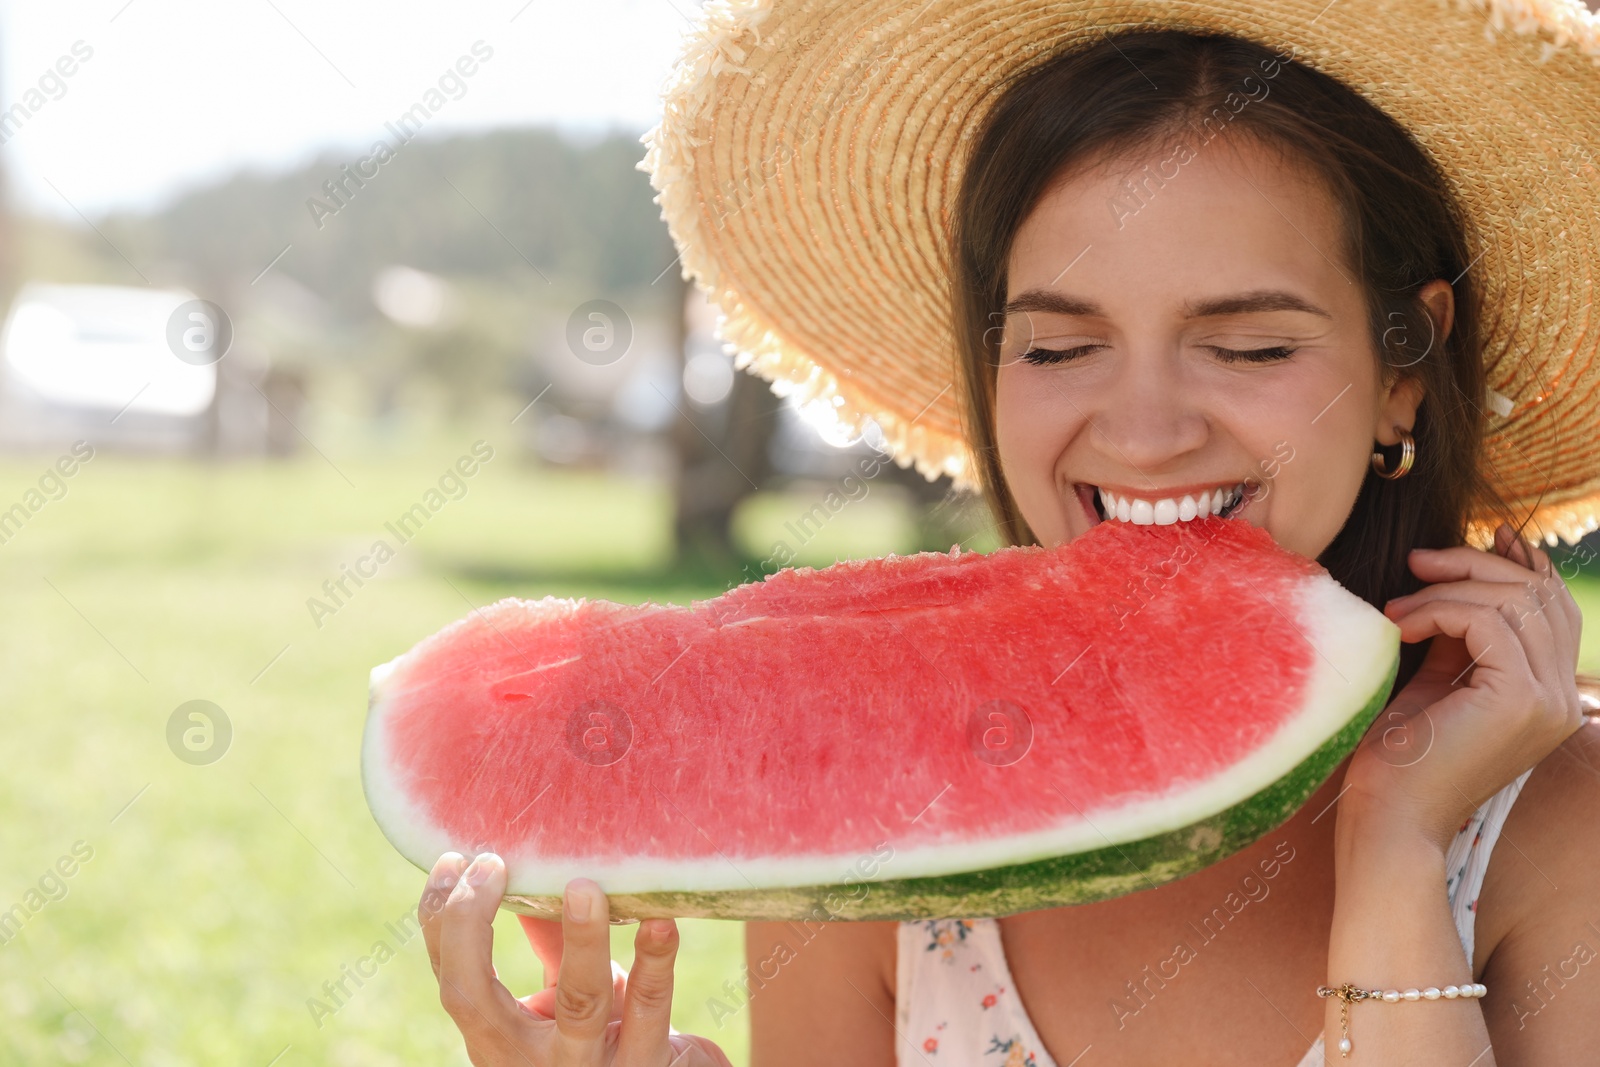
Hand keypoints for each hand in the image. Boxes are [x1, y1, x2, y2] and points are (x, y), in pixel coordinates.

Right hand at [418, 852, 733, 1066]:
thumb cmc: (603, 1037)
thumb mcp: (566, 995)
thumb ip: (550, 942)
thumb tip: (532, 869)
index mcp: (499, 1039)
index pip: (452, 979)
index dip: (442, 922)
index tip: (455, 859)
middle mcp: (529, 1060)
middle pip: (479, 1000)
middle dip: (471, 928)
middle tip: (492, 864)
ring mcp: (586, 1066)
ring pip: (579, 1003)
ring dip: (581, 940)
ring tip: (584, 888)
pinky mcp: (643, 1066)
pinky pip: (649, 1008)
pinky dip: (654, 961)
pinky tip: (660, 921)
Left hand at [1340, 523, 1584, 848]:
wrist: (1387, 818)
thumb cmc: (1398, 758)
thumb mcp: (1438, 681)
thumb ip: (1461, 636)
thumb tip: (1460, 577)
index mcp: (1549, 695)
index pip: (1554, 608)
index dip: (1522, 563)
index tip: (1484, 533)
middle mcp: (1562, 698)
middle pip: (1539, 595)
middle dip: (1476, 563)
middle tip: (1416, 561)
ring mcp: (1547, 701)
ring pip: (1514, 600)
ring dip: (1448, 587)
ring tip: (1398, 607)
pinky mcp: (1519, 700)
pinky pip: (1487, 620)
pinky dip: (1438, 609)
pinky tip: (1401, 626)